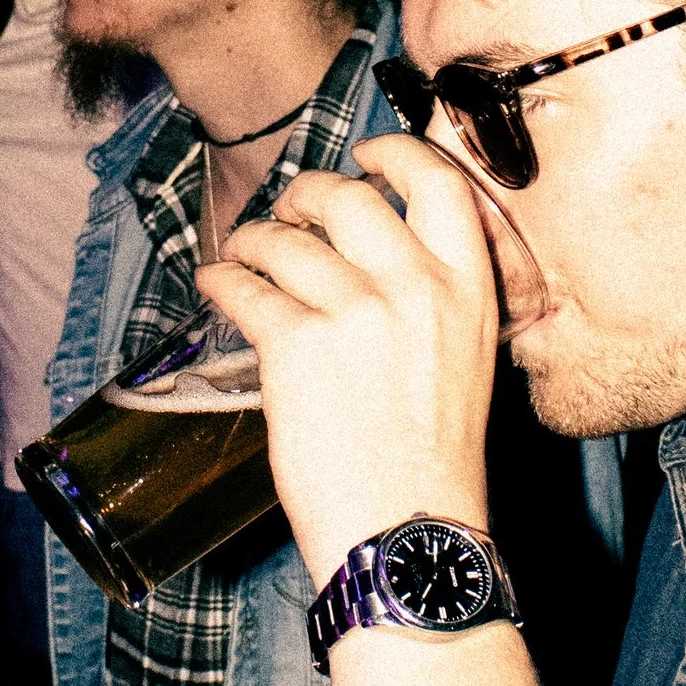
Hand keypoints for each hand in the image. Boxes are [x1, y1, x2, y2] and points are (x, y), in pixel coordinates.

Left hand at [199, 135, 498, 584]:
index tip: (365, 155)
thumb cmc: (435, 461)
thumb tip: (378, 257)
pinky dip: (222, 279)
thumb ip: (434, 300)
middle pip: (348, 195)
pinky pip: (245, 286)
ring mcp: (354, 312)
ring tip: (242, 254)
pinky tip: (216, 285)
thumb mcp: (466, 360)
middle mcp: (415, 287)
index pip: (439, 182)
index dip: (394, 153)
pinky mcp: (296, 345)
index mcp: (469, 288)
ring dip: (252, 240)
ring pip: (284, 239)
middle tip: (288, 215)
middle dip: (306, 195)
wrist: (408, 532)